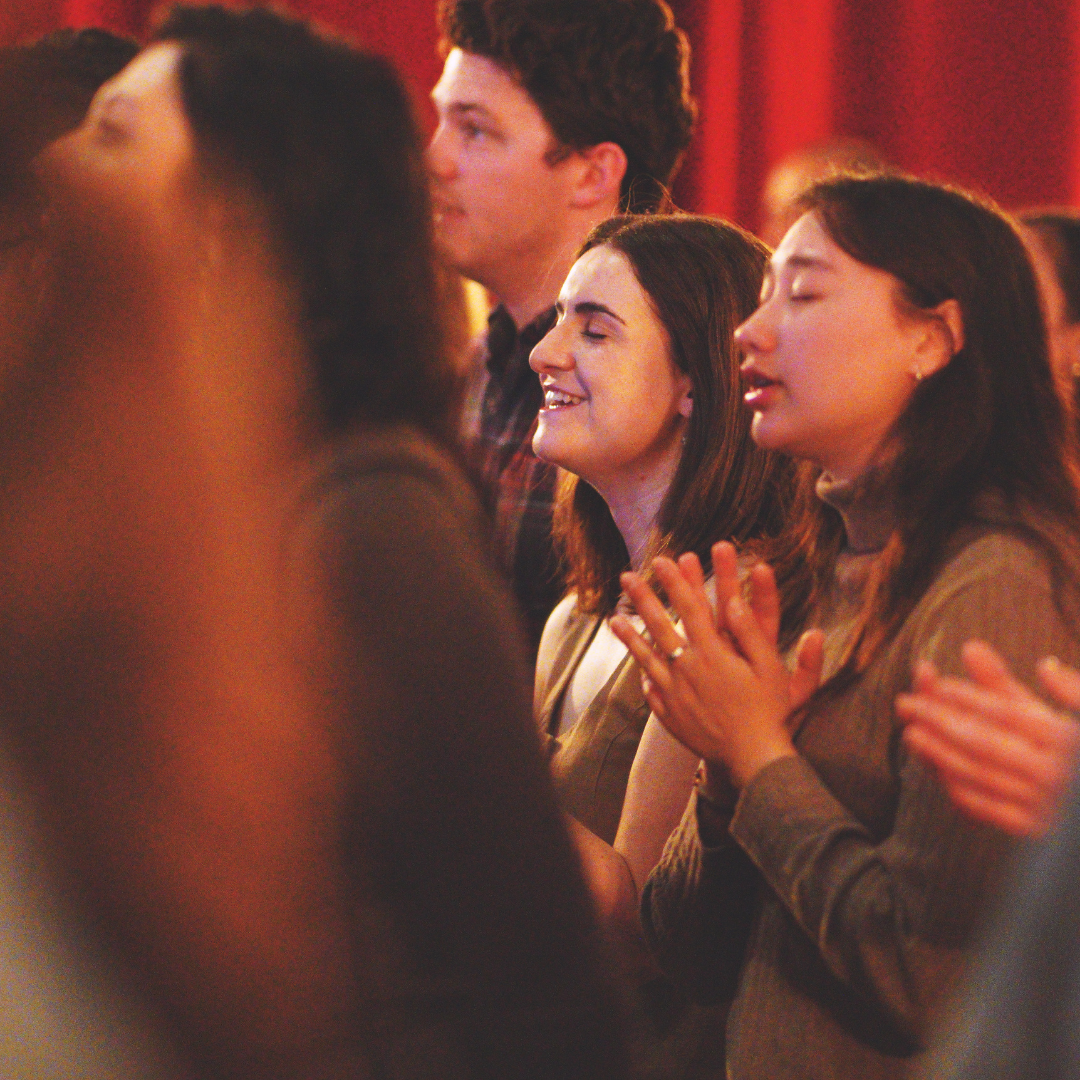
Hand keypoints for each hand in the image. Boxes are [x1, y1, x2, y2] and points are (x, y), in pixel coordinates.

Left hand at [609, 541, 823, 788]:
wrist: (753, 758)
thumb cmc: (768, 711)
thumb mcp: (770, 667)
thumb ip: (750, 633)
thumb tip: (734, 602)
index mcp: (713, 653)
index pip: (691, 608)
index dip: (676, 582)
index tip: (662, 561)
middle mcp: (688, 669)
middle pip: (660, 626)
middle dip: (643, 598)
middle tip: (626, 577)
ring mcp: (675, 693)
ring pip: (646, 657)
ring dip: (630, 635)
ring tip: (614, 618)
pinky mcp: (671, 714)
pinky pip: (651, 690)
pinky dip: (643, 675)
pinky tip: (637, 668)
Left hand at [896, 640, 1079, 836]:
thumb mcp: (1064, 715)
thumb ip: (1018, 685)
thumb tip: (972, 648)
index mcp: (1066, 739)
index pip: (1006, 713)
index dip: (969, 696)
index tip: (936, 683)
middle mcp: (1054, 772)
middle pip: (984, 741)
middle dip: (938, 721)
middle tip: (905, 703)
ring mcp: (1043, 805)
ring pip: (979, 775)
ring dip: (938, 754)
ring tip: (910, 734)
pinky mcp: (1033, 831)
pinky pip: (986, 808)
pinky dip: (957, 786)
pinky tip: (937, 768)